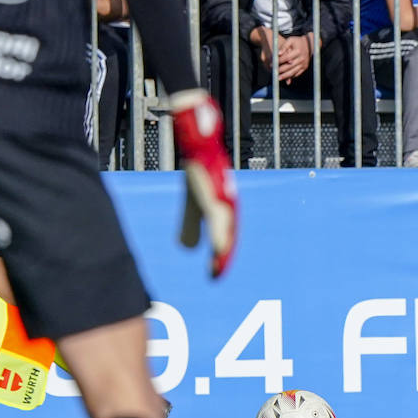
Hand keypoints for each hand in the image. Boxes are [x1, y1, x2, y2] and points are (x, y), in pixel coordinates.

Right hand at [170, 89, 237, 277]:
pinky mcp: (212, 185)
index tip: (214, 275)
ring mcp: (222, 194)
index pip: (226, 236)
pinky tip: (217, 245)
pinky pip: (216, 210)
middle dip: (224, 255)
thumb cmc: (199, 172)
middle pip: (229, 232)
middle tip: (215, 275)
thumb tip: (188, 250)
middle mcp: (228, 204)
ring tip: (218, 263)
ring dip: (223, 243)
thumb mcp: (193, 205)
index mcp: (224, 211)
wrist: (197, 142)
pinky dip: (217, 229)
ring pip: (225, 222)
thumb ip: (191, 227)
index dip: (222, 256)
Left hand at [277, 33, 313, 82]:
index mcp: (298, 51)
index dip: (278, 61)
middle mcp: (302, 58)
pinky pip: (297, 74)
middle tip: (274, 72)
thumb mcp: (290, 40)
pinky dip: (291, 76)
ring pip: (293, 72)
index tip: (272, 64)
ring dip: (285, 76)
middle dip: (280, 70)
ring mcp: (304, 64)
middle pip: (289, 66)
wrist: (309, 44)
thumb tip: (278, 53)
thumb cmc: (297, 42)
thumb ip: (284, 46)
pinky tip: (285, 77)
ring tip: (278, 78)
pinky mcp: (304, 67)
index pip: (286, 57)